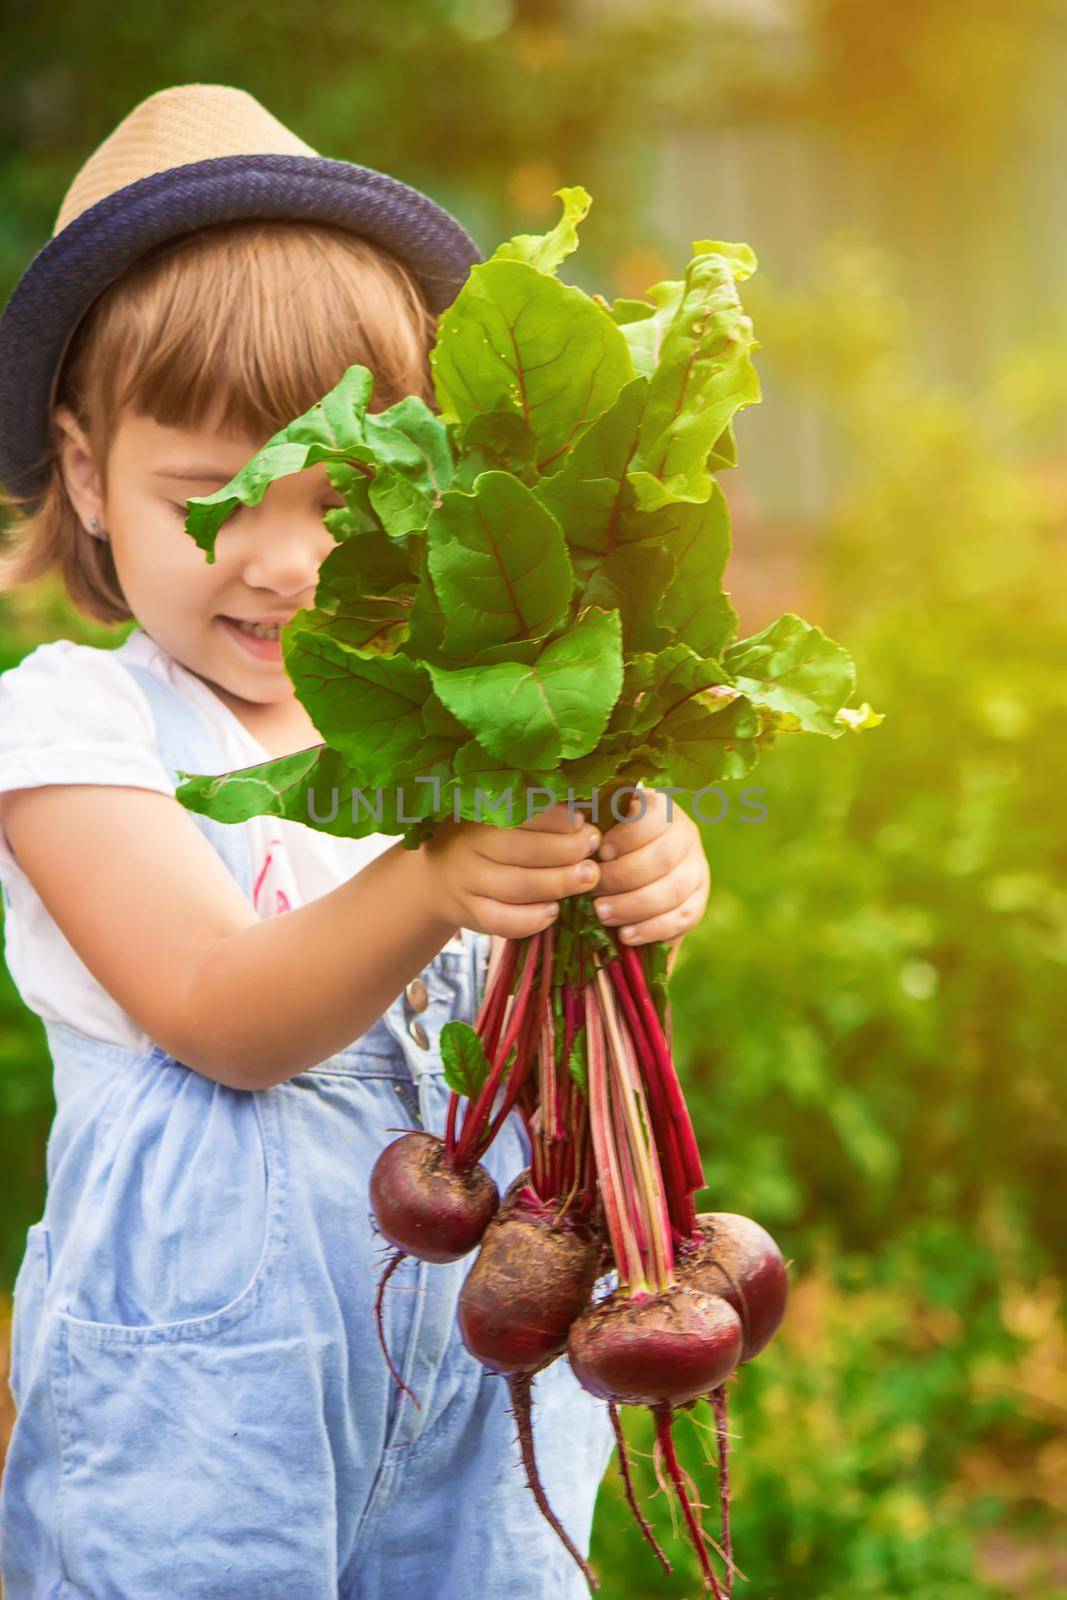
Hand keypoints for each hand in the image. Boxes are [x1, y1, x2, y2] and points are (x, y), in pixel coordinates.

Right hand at [423, 803, 602, 939]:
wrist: (435, 876)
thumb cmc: (480, 839)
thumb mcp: (493, 815)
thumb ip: (530, 812)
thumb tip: (583, 815)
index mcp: (476, 814)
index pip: (519, 813)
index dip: (555, 818)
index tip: (582, 821)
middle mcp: (468, 847)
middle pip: (521, 850)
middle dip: (565, 850)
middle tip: (593, 847)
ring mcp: (467, 883)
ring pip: (516, 887)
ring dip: (557, 883)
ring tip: (588, 878)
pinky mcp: (470, 914)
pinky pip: (501, 921)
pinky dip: (530, 920)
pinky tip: (553, 912)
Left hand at [591, 788, 709, 953]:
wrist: (631, 867)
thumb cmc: (607, 840)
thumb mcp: (599, 823)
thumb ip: (591, 820)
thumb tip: (574, 819)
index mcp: (662, 809)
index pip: (654, 817)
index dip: (627, 836)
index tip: (601, 852)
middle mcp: (685, 836)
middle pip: (662, 858)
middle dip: (622, 877)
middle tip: (592, 890)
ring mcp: (696, 869)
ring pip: (673, 890)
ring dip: (633, 906)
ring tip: (602, 914)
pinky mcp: (698, 900)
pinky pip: (683, 917)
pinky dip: (653, 929)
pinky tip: (626, 934)